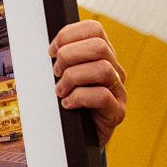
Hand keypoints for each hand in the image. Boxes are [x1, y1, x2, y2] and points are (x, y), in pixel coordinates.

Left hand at [49, 19, 126, 146]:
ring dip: (73, 78)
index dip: (68, 35)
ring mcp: (118, 91)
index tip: (51, 51)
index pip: (93, 29)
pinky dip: (78, 98)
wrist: (79, 138)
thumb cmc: (70, 103)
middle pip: (99, 46)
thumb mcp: (63, 76)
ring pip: (102, 69)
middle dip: (69, 56)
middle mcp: (114, 70)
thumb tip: (48, 49)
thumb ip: (61, 60)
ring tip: (61, 90)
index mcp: (102, 56)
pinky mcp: (117, 112)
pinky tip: (68, 104)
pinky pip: (101, 96)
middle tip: (56, 72)